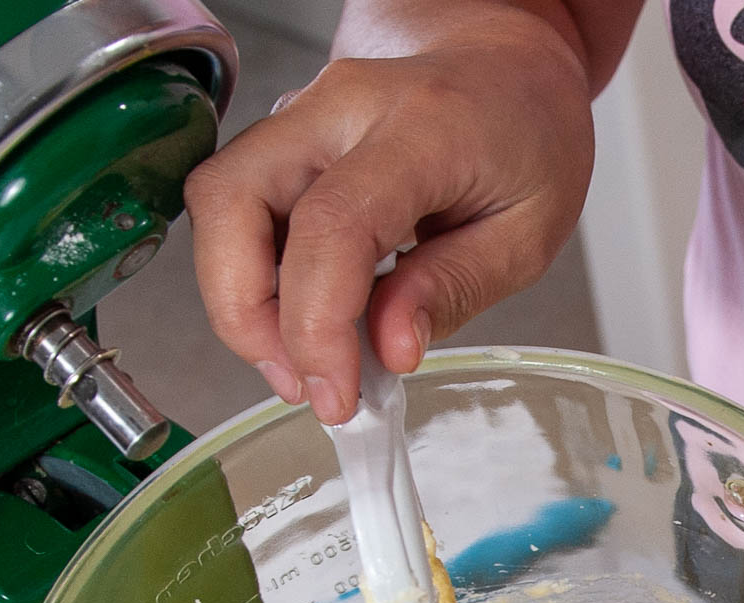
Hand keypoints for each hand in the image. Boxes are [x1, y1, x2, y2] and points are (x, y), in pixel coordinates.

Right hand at [183, 5, 600, 423]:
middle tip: (301, 382)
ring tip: (302, 361)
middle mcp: (341, 105)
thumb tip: (390, 350)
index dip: (316, 325)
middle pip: (232, 199)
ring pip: (217, 204)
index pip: (332, 225)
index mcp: (422, 125)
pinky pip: (235, 213)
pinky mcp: (280, 142)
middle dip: (244, 314)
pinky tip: (302, 320)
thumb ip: (455, 289)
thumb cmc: (525, 138)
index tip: (335, 395)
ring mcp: (300, 116)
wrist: (503, 66)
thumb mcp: (527, 233)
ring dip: (241, 303)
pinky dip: (254, 282)